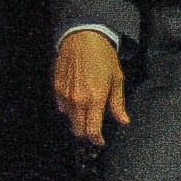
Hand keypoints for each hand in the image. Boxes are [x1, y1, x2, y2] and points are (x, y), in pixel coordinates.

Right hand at [53, 30, 128, 145]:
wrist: (83, 39)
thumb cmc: (103, 58)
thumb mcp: (117, 79)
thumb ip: (118, 104)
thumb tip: (123, 121)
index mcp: (95, 100)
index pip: (92, 130)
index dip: (97, 140)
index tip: (101, 141)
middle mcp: (77, 101)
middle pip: (78, 130)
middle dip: (87, 133)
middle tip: (96, 128)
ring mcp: (65, 96)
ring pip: (70, 119)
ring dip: (78, 120)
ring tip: (89, 110)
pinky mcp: (57, 90)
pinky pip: (62, 107)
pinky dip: (70, 108)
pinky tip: (79, 99)